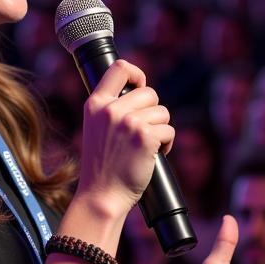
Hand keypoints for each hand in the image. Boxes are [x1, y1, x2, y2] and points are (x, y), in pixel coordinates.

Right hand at [77, 60, 173, 218]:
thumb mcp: (96, 129)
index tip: (140, 86)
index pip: (119, 68)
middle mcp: (110, 109)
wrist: (101, 195)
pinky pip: (169, 130)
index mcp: (95, 104)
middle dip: (153, 112)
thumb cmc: (102, 166)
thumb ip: (112, 109)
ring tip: (146, 147)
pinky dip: (167, 144)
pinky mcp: (145, 136)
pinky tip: (154, 155)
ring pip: (162, 112)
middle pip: (150, 93)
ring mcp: (128, 122)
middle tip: (144, 132)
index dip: (136, 73)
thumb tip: (141, 91)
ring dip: (161, 129)